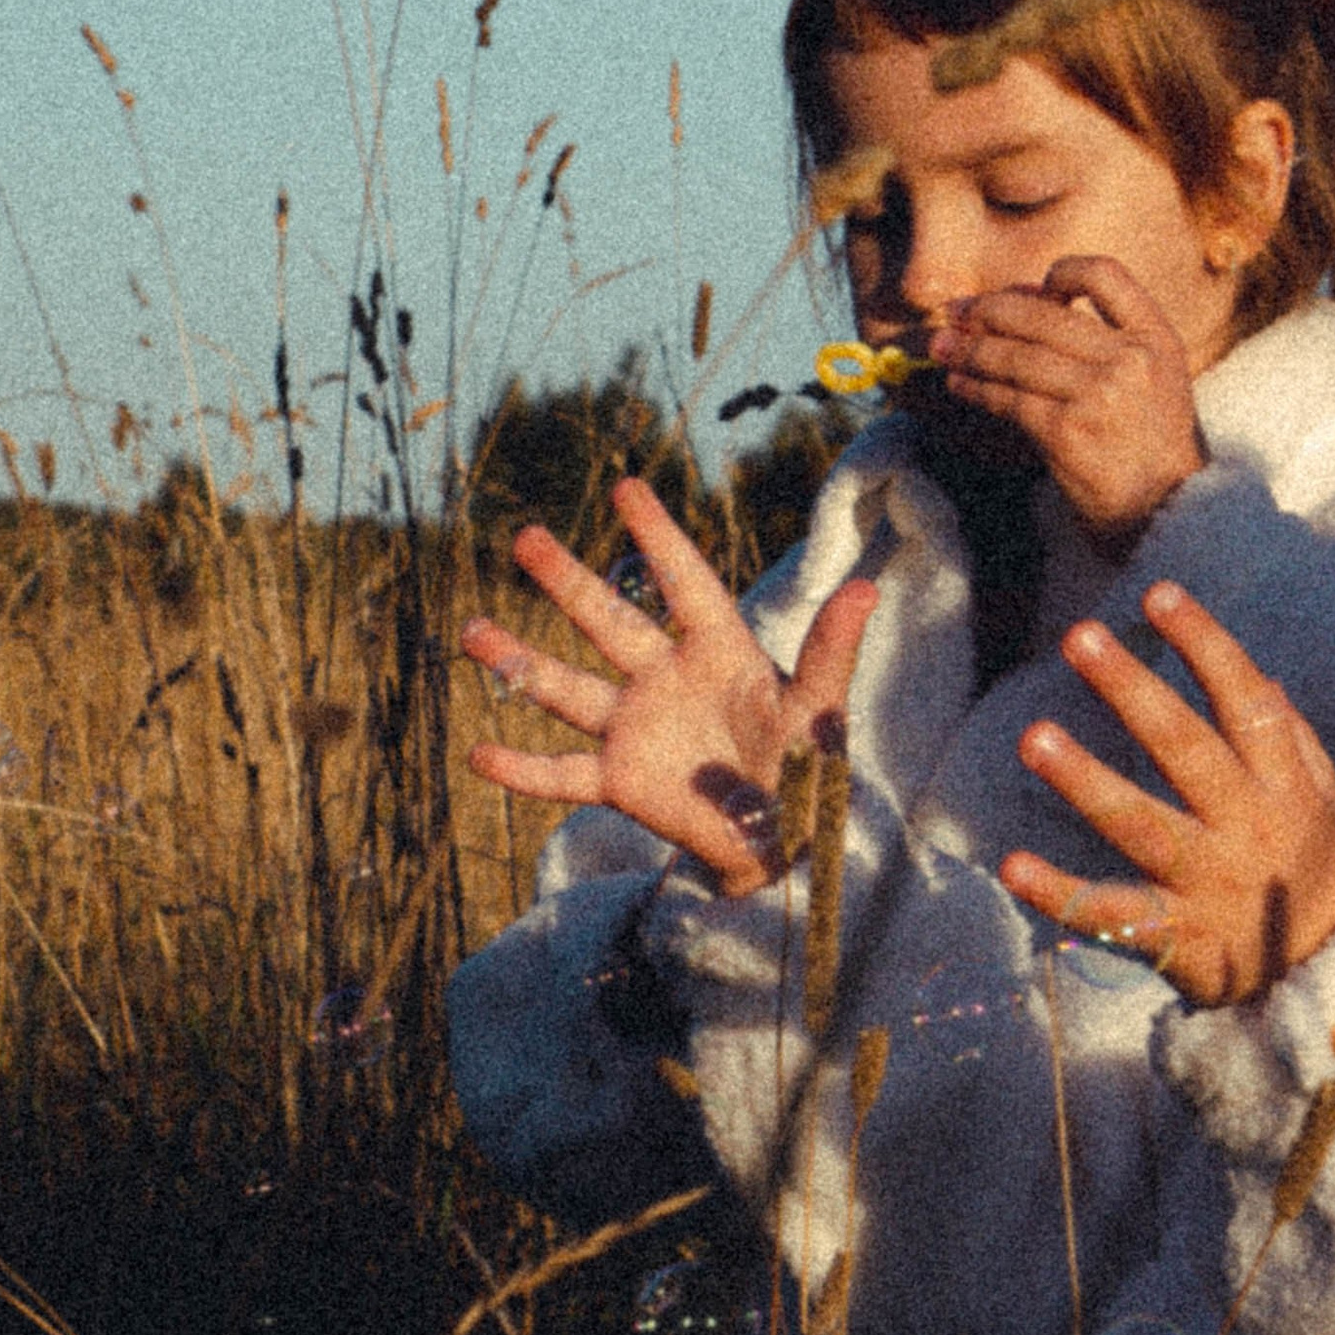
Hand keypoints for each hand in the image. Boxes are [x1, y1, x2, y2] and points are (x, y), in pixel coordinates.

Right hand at [464, 475, 877, 897]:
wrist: (781, 845)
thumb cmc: (806, 773)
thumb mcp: (820, 712)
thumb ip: (831, 653)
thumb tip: (866, 588)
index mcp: (718, 653)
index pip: (683, 583)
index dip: (658, 538)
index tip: (626, 489)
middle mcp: (665, 680)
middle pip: (607, 621)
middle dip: (566, 582)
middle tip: (525, 538)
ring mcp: (636, 729)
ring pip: (566, 689)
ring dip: (518, 662)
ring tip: (468, 630)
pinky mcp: (619, 782)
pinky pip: (562, 774)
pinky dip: (522, 770)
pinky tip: (478, 755)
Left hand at [924, 257, 1204, 542]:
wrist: (1166, 510)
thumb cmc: (1150, 445)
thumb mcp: (1154, 378)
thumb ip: (1107, 342)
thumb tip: (1026, 304)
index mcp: (1155, 336)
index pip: (1105, 274)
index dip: (1062, 273)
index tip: (1033, 288)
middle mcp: (1130, 358)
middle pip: (1043, 315)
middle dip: (989, 311)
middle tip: (954, 313)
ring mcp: (1099, 395)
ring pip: (1017, 358)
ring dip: (971, 351)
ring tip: (942, 348)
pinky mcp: (1067, 432)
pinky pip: (1010, 400)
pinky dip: (978, 389)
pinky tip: (960, 385)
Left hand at [1000, 582, 1334, 1003]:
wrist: (1331, 990)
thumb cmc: (1319, 881)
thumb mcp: (1328, 807)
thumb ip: (1294, 745)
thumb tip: (1262, 679)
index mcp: (1287, 787)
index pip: (1248, 702)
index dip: (1207, 645)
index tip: (1159, 595)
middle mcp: (1249, 829)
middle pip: (1187, 750)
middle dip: (1133, 690)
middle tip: (1080, 638)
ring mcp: (1211, 885)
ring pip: (1144, 826)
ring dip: (1087, 780)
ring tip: (1033, 737)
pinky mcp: (1178, 940)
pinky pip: (1113, 913)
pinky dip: (1061, 893)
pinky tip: (1012, 863)